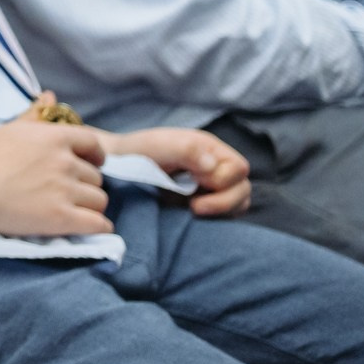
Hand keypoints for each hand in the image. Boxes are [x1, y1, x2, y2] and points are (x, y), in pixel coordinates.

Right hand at [0, 113, 110, 237]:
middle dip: (85, 183)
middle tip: (69, 190)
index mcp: (55, 138)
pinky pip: (98, 224)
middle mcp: (64, 162)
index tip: (92, 163)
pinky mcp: (60, 218)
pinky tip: (88, 226)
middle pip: (96, 176)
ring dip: (90, 205)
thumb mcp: (12, 130)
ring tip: (75, 209)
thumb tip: (50, 96)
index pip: (93, 144)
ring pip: (99, 200)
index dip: (95, 155)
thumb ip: (35, 114)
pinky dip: (97, 227)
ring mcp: (63, 191)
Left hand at [100, 128, 249, 216]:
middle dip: (223, 201)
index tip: (197, 182)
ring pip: (238, 204)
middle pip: (243, 189)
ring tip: (192, 209)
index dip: (224, 179)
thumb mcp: (161, 145)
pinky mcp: (205, 204)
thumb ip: (188, 150)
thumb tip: (212, 167)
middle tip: (194, 206)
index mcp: (211, 150)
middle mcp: (217, 168)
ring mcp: (212, 188)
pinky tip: (191, 214)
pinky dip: (214, 218)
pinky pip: (223, 216)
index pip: (238, 168)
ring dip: (220, 211)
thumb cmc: (141, 151)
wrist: (120, 166)